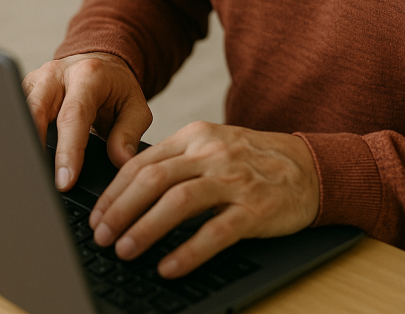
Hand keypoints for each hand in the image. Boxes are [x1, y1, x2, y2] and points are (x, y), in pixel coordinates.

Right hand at [22, 53, 152, 191]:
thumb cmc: (116, 88)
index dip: (68, 150)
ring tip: (28, 176)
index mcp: (89, 75)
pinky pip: (15, 114)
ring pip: (20, 111)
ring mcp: (37, 80)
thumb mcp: (135, 107)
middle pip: (37, 110)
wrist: (100, 65)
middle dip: (34, 148)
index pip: (74, 115)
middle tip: (38, 184)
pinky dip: (18, 137)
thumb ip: (129, 134)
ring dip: (21, 143)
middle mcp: (58, 74)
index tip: (65, 181)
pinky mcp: (25, 89)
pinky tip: (21, 160)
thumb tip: (121, 161)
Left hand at [88, 121, 319, 276]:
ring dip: (146, 227)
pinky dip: (188, 251)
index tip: (96, 215)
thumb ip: (176, 161)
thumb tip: (126, 191)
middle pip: (154, 179)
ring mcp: (234, 180)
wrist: (308, 166)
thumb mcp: (213, 147)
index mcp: (196, 137)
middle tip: (101, 236)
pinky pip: (215, 231)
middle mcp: (212, 153)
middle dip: (121, 210)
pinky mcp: (255, 208)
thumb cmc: (252, 160)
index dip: (114, 191)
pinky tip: (169, 267)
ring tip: (125, 250)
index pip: (143, 162)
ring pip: (179, 200)